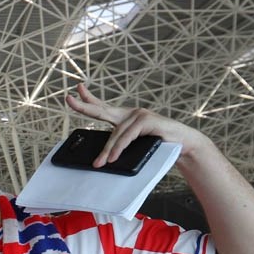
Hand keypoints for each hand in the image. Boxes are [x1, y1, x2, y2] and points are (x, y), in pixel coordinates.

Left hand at [65, 84, 210, 167]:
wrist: (183, 144)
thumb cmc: (159, 145)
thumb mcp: (136, 145)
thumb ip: (121, 145)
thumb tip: (104, 159)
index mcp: (125, 117)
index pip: (103, 106)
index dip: (89, 98)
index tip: (77, 90)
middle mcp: (130, 113)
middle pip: (102, 110)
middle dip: (84, 105)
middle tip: (69, 100)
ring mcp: (139, 115)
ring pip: (116, 134)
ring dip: (107, 150)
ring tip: (100, 162)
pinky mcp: (147, 121)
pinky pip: (127, 136)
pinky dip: (119, 148)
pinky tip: (113, 156)